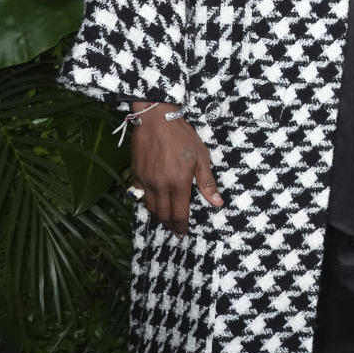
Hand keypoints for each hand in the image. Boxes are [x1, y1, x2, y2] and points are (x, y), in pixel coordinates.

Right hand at [129, 103, 222, 235]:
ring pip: (150, 207)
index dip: (181, 226)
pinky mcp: (136, 174)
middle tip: (174, 229)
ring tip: (165, 218)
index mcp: (179, 183)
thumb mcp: (201, 157)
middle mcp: (160, 186)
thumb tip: (217, 203)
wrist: (156, 119)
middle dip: (170, 224)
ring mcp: (146, 181)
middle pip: (163, 215)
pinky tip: (152, 200)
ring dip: (158, 215)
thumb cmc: (182, 136)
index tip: (183, 233)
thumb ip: (207, 183)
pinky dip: (146, 201)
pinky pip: (139, 194)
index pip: (179, 214)